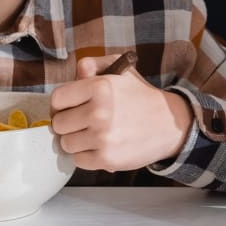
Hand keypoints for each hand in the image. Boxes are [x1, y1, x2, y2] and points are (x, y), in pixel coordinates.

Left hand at [49, 55, 193, 171]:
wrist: (169, 124)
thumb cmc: (140, 96)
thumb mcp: (121, 70)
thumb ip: (92, 65)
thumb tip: (75, 74)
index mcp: (100, 86)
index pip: (57, 99)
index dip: (62, 104)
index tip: (70, 107)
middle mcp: (99, 112)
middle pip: (59, 123)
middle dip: (69, 122)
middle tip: (84, 121)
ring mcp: (102, 137)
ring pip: (66, 143)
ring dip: (77, 140)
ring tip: (93, 133)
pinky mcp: (106, 158)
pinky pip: (78, 160)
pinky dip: (86, 155)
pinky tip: (100, 145)